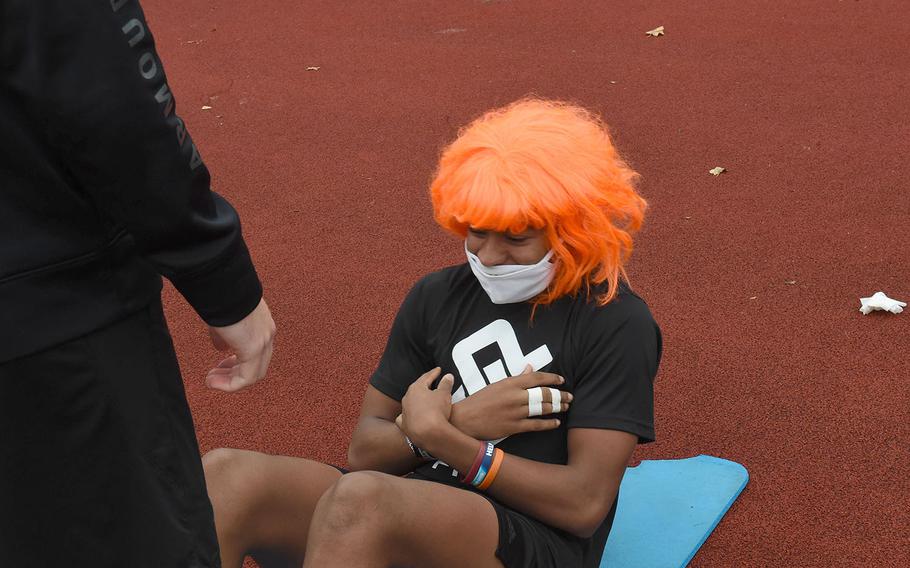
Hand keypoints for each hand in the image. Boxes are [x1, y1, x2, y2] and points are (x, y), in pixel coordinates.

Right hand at [205, 297, 275, 391]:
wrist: (224, 284)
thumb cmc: (221, 296)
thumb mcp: (225, 318)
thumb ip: (225, 334)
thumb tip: (221, 348)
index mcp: (263, 324)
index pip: (258, 351)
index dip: (239, 361)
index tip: (221, 363)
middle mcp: (267, 333)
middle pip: (258, 364)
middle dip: (235, 372)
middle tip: (215, 374)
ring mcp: (264, 341)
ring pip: (254, 374)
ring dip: (231, 381)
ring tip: (211, 381)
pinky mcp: (254, 348)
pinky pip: (246, 377)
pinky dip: (230, 384)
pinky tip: (212, 381)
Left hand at [399, 368, 455, 447]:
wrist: (430, 434)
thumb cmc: (437, 411)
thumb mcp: (444, 394)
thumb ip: (446, 384)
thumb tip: (448, 376)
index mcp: (416, 389)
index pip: (426, 377)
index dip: (433, 373)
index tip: (438, 370)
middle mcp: (407, 399)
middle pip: (416, 389)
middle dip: (424, 385)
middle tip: (430, 381)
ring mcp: (404, 413)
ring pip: (410, 403)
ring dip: (417, 400)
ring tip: (424, 399)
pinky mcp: (404, 426)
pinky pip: (405, 418)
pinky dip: (409, 416)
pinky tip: (412, 416)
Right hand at [450, 364, 571, 439]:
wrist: (464, 420)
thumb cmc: (479, 401)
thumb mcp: (496, 385)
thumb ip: (516, 378)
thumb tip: (530, 368)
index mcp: (509, 383)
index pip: (536, 378)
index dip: (551, 378)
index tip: (561, 380)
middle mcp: (514, 396)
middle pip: (543, 394)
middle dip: (559, 395)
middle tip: (569, 396)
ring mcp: (515, 412)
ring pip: (542, 409)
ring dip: (557, 407)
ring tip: (565, 406)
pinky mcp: (513, 427)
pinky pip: (536, 425)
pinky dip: (548, 424)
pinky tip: (556, 422)